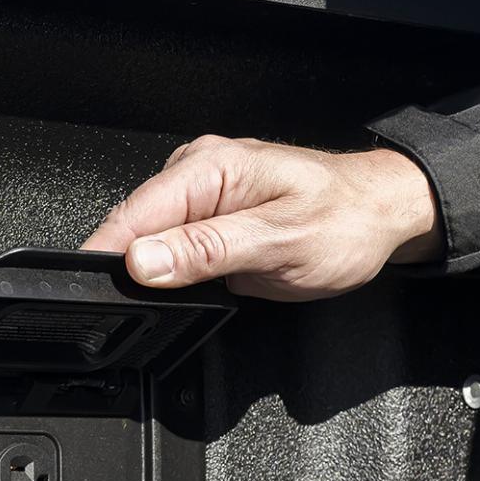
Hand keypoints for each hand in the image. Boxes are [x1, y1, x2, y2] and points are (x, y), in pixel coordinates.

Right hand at [82, 137, 439, 298]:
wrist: (383, 215)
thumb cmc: (346, 222)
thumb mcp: (279, 243)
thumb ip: (207, 251)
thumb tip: (143, 261)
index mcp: (210, 168)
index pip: (132, 214)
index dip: (108, 258)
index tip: (96, 296)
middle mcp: (197, 172)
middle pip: (133, 227)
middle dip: (128, 270)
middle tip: (137, 312)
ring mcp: (200, 195)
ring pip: (148, 240)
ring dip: (149, 273)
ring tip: (170, 298)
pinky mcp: (207, 218)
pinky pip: (170, 246)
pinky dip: (169, 270)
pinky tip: (186, 286)